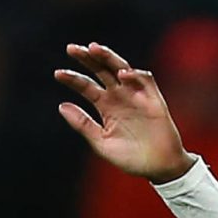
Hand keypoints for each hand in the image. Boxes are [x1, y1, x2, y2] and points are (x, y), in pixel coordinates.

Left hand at [55, 42, 192, 182]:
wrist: (159, 169)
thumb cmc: (131, 158)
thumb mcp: (101, 143)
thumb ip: (83, 124)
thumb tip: (61, 106)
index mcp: (105, 106)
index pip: (86, 86)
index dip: (72, 79)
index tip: (58, 74)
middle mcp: (119, 96)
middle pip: (101, 70)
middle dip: (87, 58)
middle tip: (71, 49)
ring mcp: (136, 96)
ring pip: (120, 68)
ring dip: (108, 57)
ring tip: (93, 48)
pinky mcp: (153, 100)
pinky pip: (145, 80)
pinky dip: (135, 74)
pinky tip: (122, 74)